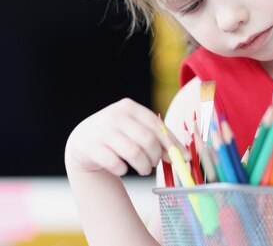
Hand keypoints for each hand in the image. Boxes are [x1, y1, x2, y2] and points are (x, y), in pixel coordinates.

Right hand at [65, 98, 189, 176]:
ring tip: (144, 169)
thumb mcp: (136, 130)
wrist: (82, 141)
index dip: (172, 143)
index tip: (183, 158)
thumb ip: (158, 139)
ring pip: (133, 153)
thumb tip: (184, 156)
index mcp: (130, 108)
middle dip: (156, 157)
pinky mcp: (90, 147)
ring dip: (143, 166)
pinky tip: (123, 169)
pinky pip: (115, 163)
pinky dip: (123, 170)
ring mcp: (101, 131)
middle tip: (154, 165)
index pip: (156, 126)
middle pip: (147, 140)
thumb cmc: (118, 136)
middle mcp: (115, 116)